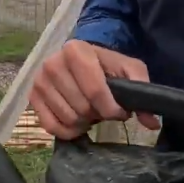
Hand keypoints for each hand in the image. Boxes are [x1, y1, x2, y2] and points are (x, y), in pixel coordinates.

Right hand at [30, 39, 160, 139]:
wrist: (80, 61)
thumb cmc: (105, 65)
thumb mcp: (128, 69)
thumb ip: (142, 89)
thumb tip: (151, 123)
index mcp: (75, 50)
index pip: (95, 91)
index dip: (112, 108)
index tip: (121, 111)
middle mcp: (52, 64)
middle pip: (82, 107)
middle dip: (98, 114)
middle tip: (102, 109)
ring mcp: (39, 81)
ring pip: (68, 119)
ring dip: (84, 122)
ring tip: (89, 112)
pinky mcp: (32, 98)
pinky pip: (51, 127)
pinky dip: (68, 131)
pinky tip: (77, 122)